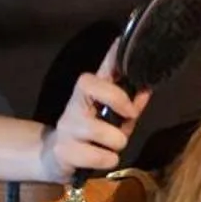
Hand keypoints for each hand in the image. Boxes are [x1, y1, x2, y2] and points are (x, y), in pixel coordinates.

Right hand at [37, 42, 149, 182]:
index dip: (111, 57)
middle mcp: (75, 104)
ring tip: (107, 148)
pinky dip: (107, 161)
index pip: (99, 70)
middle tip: (125, 121)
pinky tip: (97, 160)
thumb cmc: (91, 137)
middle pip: (101, 89)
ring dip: (116, 145)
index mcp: (88, 94)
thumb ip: (129, 106)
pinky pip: (101, 157)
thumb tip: (146, 90)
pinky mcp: (64, 151)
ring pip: (109, 134)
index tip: (121, 39)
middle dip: (123, 106)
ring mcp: (67, 127)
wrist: (54, 158)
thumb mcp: (112, 120)